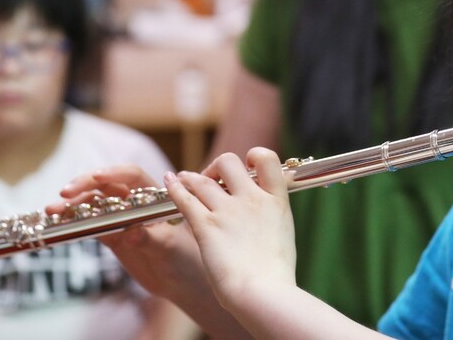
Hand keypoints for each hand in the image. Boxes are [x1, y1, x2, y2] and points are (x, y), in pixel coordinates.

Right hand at [47, 165, 205, 302]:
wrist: (183, 281)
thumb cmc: (186, 258)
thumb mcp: (170, 248)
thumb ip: (151, 238)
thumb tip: (131, 232)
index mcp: (154, 196)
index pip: (132, 176)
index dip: (114, 173)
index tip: (96, 177)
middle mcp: (135, 202)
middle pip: (106, 186)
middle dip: (85, 185)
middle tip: (65, 193)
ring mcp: (121, 218)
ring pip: (93, 204)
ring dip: (73, 205)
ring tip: (53, 210)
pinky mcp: (111, 235)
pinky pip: (90, 224)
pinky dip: (74, 222)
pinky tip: (58, 222)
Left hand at [165, 147, 296, 313]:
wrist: (264, 294)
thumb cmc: (275, 275)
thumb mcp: (283, 235)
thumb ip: (272, 217)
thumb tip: (264, 214)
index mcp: (276, 201)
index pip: (267, 159)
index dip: (255, 156)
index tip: (247, 166)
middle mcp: (251, 199)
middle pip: (228, 162)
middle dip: (217, 166)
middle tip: (212, 178)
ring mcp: (227, 211)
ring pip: (201, 179)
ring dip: (190, 177)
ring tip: (183, 178)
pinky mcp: (206, 226)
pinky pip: (185, 199)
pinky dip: (175, 187)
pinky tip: (168, 182)